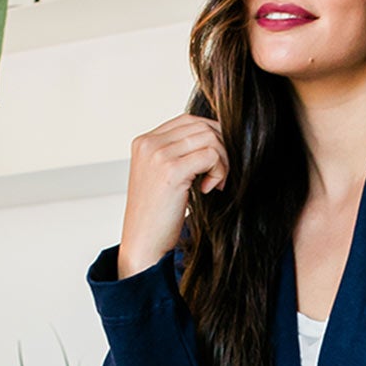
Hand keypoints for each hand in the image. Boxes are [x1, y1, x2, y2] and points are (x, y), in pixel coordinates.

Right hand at [118, 113, 228, 277]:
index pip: (188, 121)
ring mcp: (158, 154)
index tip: (214, 164)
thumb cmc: (157, 217)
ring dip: (222, 161)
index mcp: (145, 142)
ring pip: (210, 138)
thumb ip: (178, 155)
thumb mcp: (162, 177)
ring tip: (214, 183)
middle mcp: (149, 143)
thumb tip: (216, 139)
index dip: (211, 138)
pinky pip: (211, 155)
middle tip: (219, 176)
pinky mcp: (171, 170)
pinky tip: (209, 189)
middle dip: (221, 149)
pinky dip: (219, 171)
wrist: (143, 244)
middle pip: (202, 126)